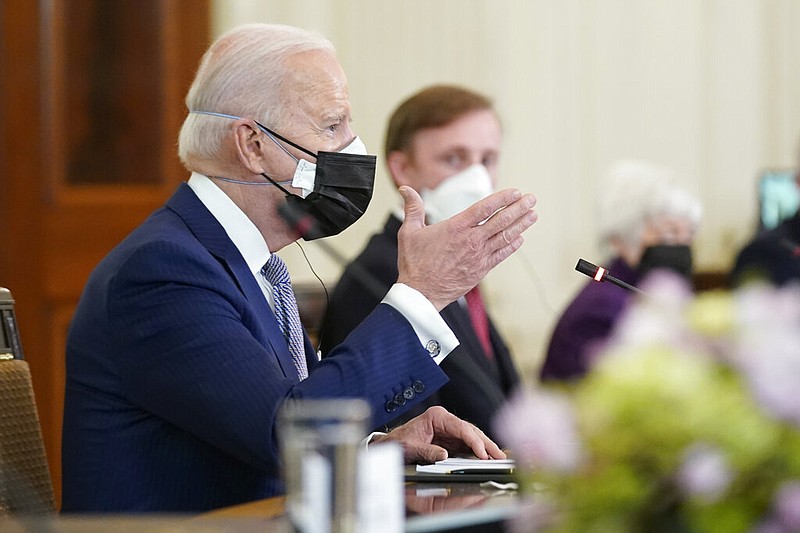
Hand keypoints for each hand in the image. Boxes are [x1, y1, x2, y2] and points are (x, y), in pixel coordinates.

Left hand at [370, 406, 506, 463]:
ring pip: (472, 438)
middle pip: (471, 431)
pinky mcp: (450, 440)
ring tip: (498, 458)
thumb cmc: (399, 442)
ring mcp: (449, 430)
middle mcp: (445, 421)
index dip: (474, 441)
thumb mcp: (411, 447)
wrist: (391, 445)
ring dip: (485, 448)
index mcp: (436, 416)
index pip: (461, 428)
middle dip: (486, 444)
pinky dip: (478, 452)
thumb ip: (428, 451)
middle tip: (500, 456)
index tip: (483, 453)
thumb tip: (444, 455)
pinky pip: (467, 445)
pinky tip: (487, 458)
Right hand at [396, 186, 537, 309]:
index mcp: (456, 228)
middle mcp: (471, 240)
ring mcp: (478, 256)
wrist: (421, 294)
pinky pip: (501, 255)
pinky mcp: (481, 270)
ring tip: (533, 215)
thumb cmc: (414, 263)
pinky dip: (512, 246)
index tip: (515, 192)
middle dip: (518, 208)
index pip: (484, 208)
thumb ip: (412, 208)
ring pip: (505, 237)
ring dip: (521, 225)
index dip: (502, 199)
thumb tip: (406, 189)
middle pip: (501, 221)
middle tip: (531, 199)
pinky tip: (521, 238)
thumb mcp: (409, 232)